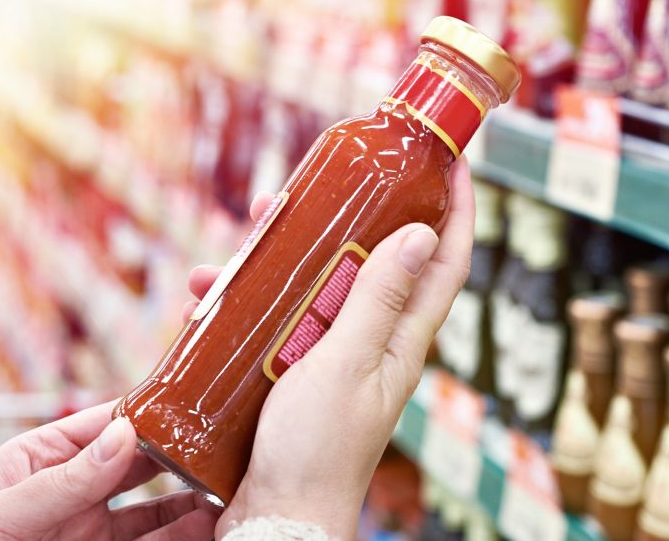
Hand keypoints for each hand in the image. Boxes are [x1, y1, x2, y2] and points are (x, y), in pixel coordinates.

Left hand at [0, 402, 217, 539]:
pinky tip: (204, 524)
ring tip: (221, 489)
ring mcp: (89, 528)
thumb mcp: (0, 511)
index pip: (103, 424)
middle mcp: (74, 489)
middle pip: (137, 462)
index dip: (145, 413)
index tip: (185, 404)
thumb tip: (122, 434)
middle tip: (217, 445)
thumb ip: (64, 480)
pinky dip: (180, 533)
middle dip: (178, 453)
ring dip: (188, 498)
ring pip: (152, 508)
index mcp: (42, 458)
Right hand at [188, 158, 474, 538]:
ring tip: (247, 231)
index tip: (451, 163)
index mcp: (402, 338)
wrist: (275, 515)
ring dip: (286, 252)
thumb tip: (421, 233)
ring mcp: (334, 351)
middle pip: (374, 259)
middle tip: (313, 185)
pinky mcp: (297, 364)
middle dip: (349, 215)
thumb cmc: (316, 450)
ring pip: (319, 281)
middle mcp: (374, 339)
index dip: (456, 211)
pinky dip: (251, 297)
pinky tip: (211, 292)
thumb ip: (379, 299)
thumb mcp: (347, 363)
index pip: (446, 264)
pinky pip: (280, 314)